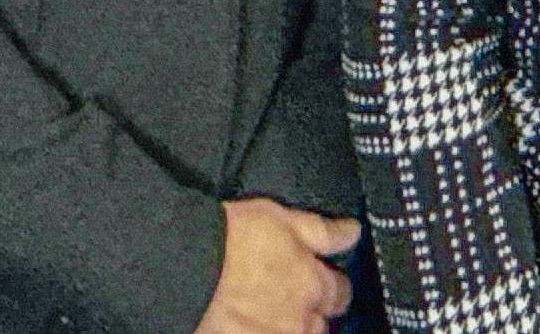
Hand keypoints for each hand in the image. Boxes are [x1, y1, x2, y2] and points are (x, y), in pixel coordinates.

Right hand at [194, 198, 358, 333]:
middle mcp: (300, 321)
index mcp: (314, 286)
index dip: (331, 287)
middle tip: (286, 300)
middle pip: (319, 326)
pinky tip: (249, 322)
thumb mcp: (282, 218)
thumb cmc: (233, 237)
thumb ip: (323, 232)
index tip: (318, 281)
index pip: (341, 295)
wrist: (185, 267)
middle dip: (309, 315)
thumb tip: (354, 233)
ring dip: (287, 328)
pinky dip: (261, 331)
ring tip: (265, 312)